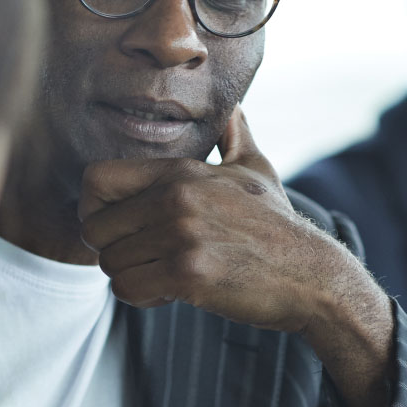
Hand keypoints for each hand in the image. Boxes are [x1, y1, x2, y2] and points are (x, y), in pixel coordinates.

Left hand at [77, 106, 342, 331]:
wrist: (311, 276)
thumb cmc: (278, 228)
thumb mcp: (256, 171)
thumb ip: (234, 137)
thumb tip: (233, 108)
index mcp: (180, 172)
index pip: (95, 179)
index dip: (95, 208)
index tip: (117, 227)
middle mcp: (175, 198)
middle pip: (95, 229)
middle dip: (113, 250)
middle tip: (142, 258)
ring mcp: (181, 235)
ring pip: (110, 264)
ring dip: (130, 276)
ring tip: (161, 275)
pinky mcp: (188, 274)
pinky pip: (129, 289)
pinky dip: (143, 297)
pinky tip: (170, 292)